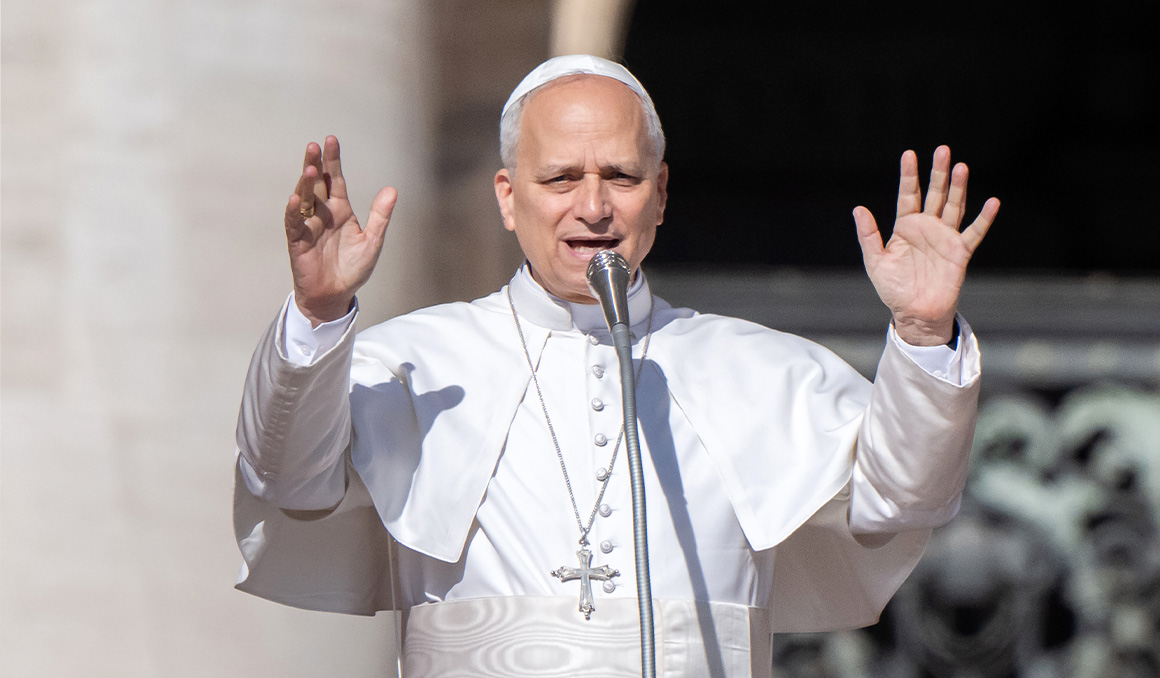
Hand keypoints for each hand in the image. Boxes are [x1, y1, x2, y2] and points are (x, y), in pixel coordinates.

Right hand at [285, 136, 397, 325]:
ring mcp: (308, 227)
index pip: (334, 180)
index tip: (330, 139)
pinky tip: (296, 198)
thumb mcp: (372, 241)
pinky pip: (294, 224)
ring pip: (304, 200)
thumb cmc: (353, 269)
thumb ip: (380, 216)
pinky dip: (294, 211)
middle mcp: (322, 214)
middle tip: (314, 146)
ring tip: (308, 167)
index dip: (332, 161)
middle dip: (314, 164)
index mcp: (340, 211)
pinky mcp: (298, 242)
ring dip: (305, 184)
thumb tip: (393, 189)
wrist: (336, 295)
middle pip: (316, 184)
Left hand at [853, 145, 999, 345]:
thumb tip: (858, 208)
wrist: (914, 313)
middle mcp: (927, 227)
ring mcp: (945, 238)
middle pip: (934, 194)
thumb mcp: (875, 261)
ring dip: (958, 188)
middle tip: (942, 150)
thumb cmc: (894, 288)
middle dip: (938, 173)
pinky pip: (974, 232)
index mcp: (905, 227)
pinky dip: (984, 218)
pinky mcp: (960, 252)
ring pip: (954, 206)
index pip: (908, 195)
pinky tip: (992, 202)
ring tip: (961, 167)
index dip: (909, 175)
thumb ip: (868, 235)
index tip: (909, 154)